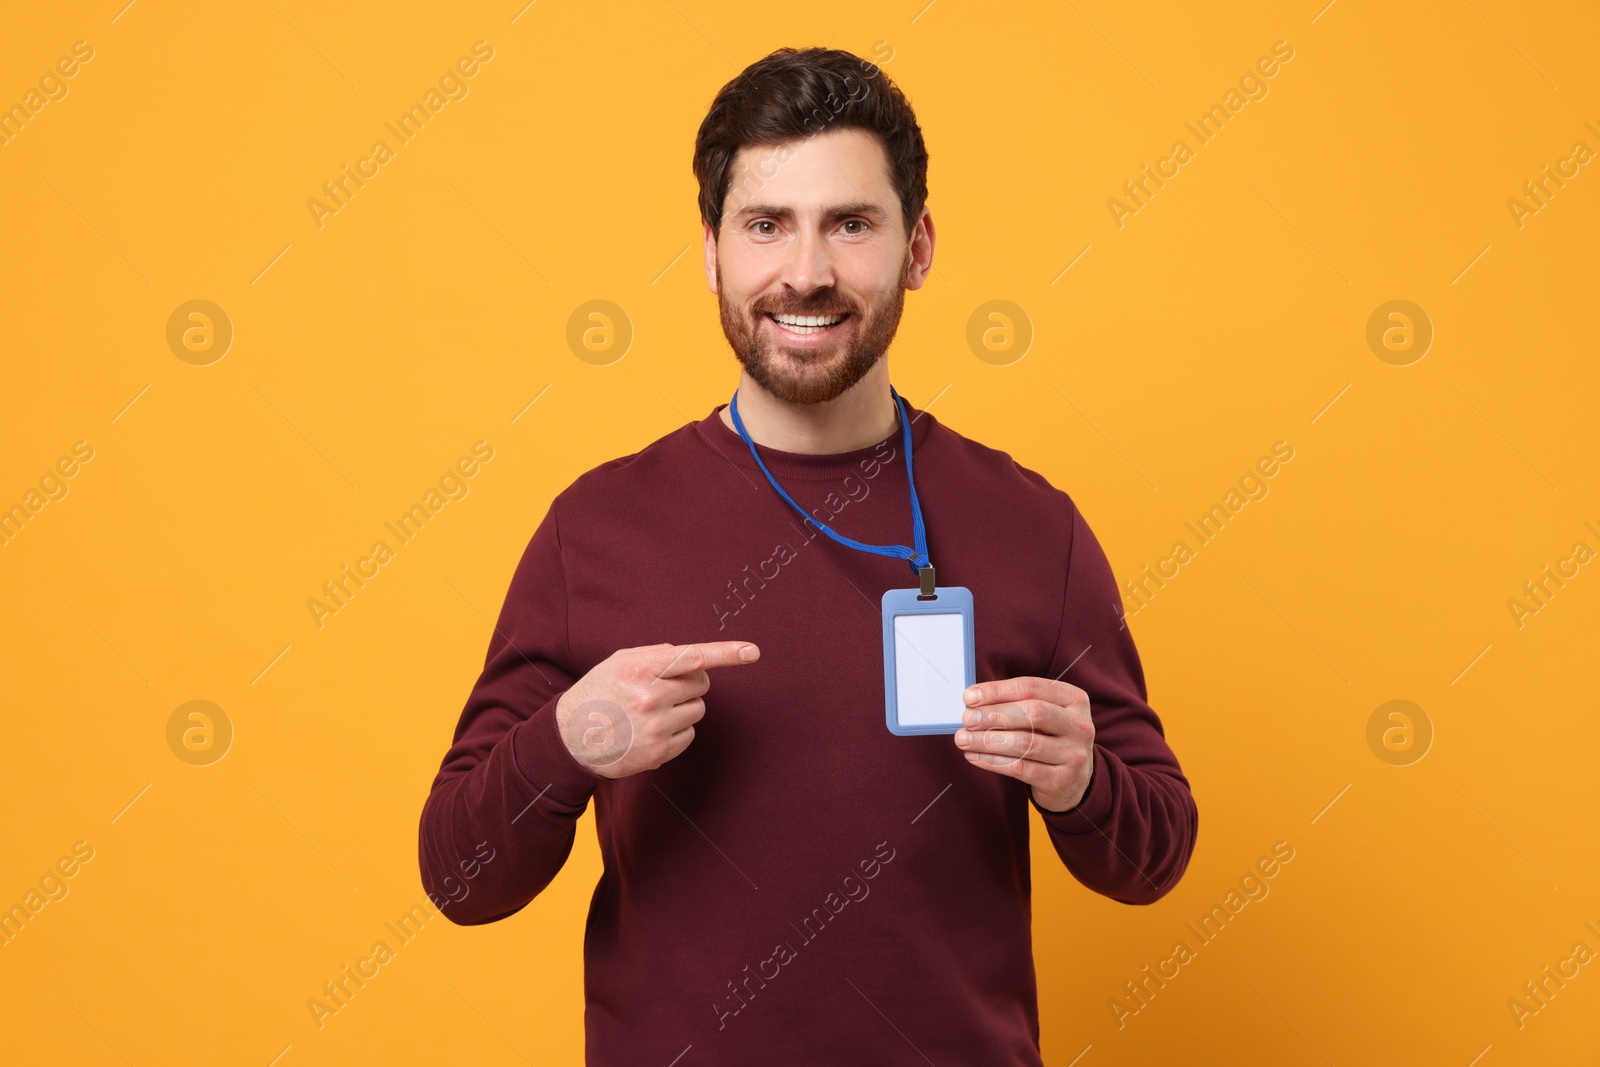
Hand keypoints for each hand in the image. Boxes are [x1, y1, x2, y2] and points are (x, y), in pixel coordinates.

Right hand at [555, 641, 758, 778]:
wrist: (570, 738)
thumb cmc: (599, 692)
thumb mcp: (620, 662)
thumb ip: (657, 654)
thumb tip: (694, 657)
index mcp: (640, 669)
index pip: (693, 657)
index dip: (726, 653)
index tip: (752, 652)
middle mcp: (649, 698)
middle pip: (701, 683)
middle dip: (691, 682)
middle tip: (665, 687)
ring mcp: (655, 728)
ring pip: (698, 709)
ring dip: (684, 706)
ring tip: (654, 710)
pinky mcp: (659, 752)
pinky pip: (690, 734)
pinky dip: (678, 729)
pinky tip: (653, 729)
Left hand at [953, 676, 1094, 811]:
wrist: (1074, 780)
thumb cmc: (1050, 738)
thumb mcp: (1044, 715)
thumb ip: (1014, 704)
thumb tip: (973, 702)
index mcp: (1073, 699)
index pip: (1031, 688)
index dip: (998, 691)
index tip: (969, 697)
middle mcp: (1079, 725)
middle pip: (1033, 713)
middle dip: (994, 715)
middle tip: (967, 719)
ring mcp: (1074, 754)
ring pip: (1025, 743)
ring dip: (987, 741)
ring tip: (964, 739)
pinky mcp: (1061, 780)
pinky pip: (1020, 768)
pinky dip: (993, 762)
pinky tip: (974, 756)